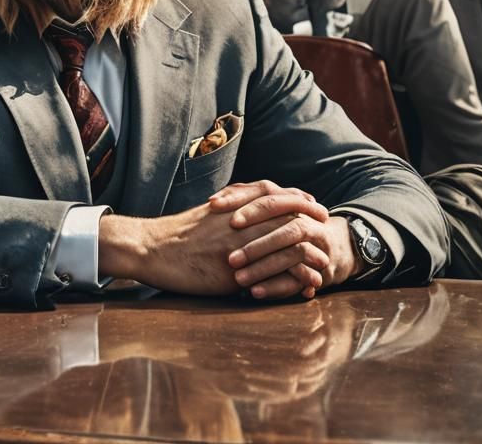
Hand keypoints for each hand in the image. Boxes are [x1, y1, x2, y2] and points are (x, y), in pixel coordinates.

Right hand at [100, 181, 332, 300]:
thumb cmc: (180, 231)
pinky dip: (294, 279)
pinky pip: (274, 275)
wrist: (154, 248)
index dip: (300, 200)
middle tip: (327, 230)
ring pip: (287, 245)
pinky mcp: (236, 272)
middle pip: (289, 217)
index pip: (278, 195)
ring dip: (308, 254)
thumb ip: (234, 204)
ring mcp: (241, 246)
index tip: (315, 206)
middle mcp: (243, 221)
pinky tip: (305, 286)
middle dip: (312, 223)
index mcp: (236, 204)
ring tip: (322, 264)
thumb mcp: (210, 211)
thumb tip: (250, 199)